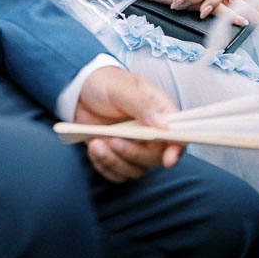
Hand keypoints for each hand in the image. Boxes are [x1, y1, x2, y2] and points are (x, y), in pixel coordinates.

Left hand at [75, 66, 182, 181]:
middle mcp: (151, 132)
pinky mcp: (118, 156)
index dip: (176, 149)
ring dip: (115, 161)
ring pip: (136, 170)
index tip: (168, 161)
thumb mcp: (122, 89)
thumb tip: (164, 125)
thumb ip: (142, 105)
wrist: (80, 91)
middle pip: (156, 158)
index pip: (178, 135)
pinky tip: (93, 148)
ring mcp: (135, 146)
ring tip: (96, 143)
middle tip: (113, 140)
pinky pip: (118, 174)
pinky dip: (104, 166)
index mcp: (159, 111)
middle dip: (134, 154)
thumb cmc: (105, 83)